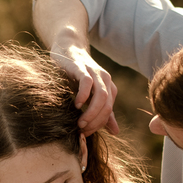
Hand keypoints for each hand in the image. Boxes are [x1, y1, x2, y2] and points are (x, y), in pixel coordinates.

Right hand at [33, 0, 119, 134]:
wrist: (67, 49)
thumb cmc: (77, 74)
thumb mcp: (90, 95)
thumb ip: (103, 112)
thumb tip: (115, 132)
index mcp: (109, 88)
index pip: (109, 111)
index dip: (99, 125)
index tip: (85, 134)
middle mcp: (105, 80)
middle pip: (107, 106)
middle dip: (95, 122)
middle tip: (82, 131)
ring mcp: (94, 73)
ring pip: (101, 96)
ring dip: (91, 112)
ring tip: (80, 123)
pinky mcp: (82, 68)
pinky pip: (87, 83)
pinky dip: (83, 96)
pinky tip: (76, 105)